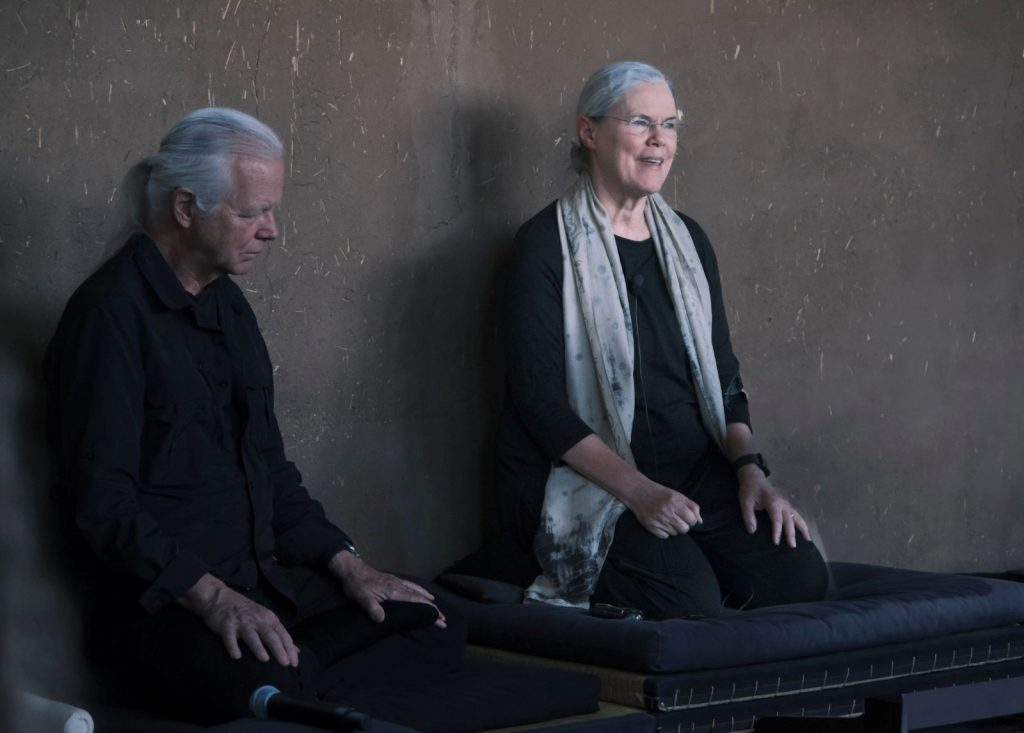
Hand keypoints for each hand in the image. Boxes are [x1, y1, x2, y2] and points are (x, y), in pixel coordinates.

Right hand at [180, 574, 298, 665]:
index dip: (289, 649)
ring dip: (258, 647)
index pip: (282, 634)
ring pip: (252, 636)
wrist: (220, 597)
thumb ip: (279, 635)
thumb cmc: (246, 612)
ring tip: (265, 659)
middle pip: (270, 635)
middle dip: (279, 649)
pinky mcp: (226, 625)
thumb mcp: (265, 619)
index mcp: (269, 619)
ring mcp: (242, 623)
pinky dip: (233, 646)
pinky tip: (236, 656)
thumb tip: (296, 651)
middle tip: (285, 663)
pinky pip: (230, 637)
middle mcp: (257, 620)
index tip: (294, 663)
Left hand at [328, 551, 445, 627]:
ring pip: (416, 591)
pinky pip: (411, 586)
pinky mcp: (392, 580)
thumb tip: (382, 620)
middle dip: (432, 609)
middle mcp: (398, 585)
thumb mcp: (361, 598)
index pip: (416, 601)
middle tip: (443, 618)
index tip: (439, 618)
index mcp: (394, 591)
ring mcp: (396, 582)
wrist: (351, 569)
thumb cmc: (356, 584)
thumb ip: (372, 608)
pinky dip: (419, 591)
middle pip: (420, 597)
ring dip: (427, 600)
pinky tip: (421, 592)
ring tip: (436, 606)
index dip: (428, 611)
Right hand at [624, 479, 702, 538]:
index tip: (686, 517)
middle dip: (683, 526)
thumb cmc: (660, 493)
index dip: (691, 520)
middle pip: (684, 529)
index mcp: (675, 502)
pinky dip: (664, 532)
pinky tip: (661, 523)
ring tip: (667, 519)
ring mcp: (658, 519)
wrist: (638, 491)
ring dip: (673, 528)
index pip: (692, 520)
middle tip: (677, 519)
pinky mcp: (650, 526)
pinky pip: (664, 536)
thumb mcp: (678, 495)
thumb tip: (700, 522)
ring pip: (674, 533)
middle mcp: (667, 511)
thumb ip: (692, 507)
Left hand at [736, 466, 810, 547]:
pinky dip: (802, 524)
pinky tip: (805, 532)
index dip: (777, 531)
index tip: (776, 542)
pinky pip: (797, 516)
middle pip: (789, 520)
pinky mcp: (787, 505)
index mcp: (773, 502)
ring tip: (808, 541)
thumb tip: (752, 531)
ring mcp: (786, 504)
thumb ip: (748, 516)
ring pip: (797, 517)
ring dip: (803, 528)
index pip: (777, 519)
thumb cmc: (749, 490)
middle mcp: (783, 504)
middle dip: (792, 533)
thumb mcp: (745, 501)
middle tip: (793, 546)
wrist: (754, 478)